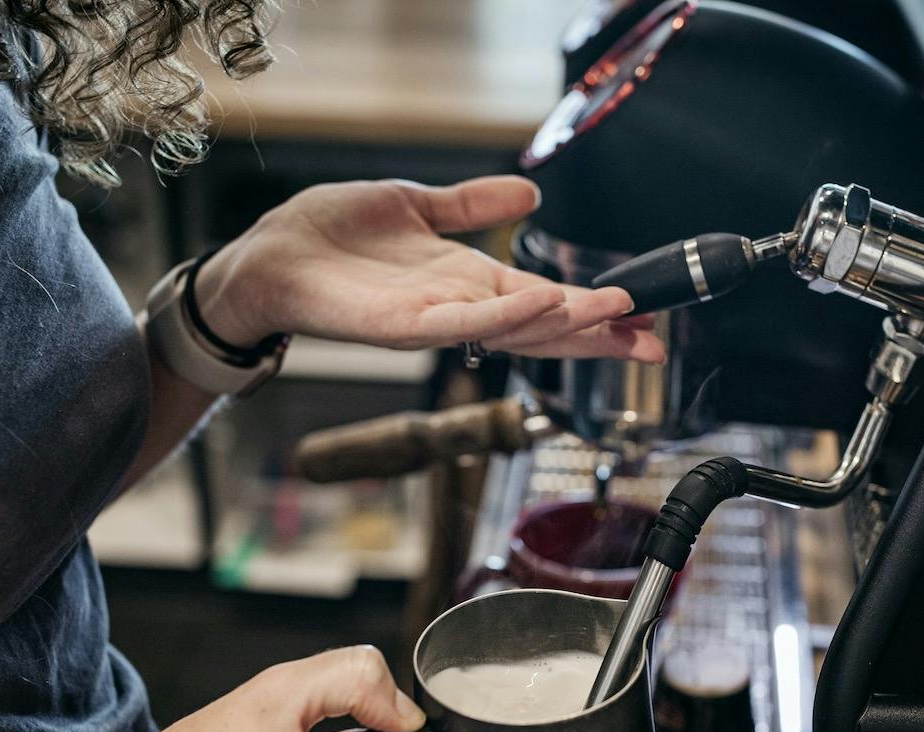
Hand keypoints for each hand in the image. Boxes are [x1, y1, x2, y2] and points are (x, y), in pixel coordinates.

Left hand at [193, 176, 664, 363]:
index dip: (593, 310)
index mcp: (469, 283)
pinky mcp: (399, 328)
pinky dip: (501, 319)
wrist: (271, 254)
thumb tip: (531, 195)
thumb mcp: (418, 206)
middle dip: (598, 337)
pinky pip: (458, 325)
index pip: (546, 301)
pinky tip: (537, 307)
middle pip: (543, 329)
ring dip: (564, 324)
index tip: (641, 315)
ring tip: (612, 315)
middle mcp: (459, 310)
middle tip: (652, 344)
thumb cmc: (334, 235)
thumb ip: (474, 204)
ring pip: (511, 330)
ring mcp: (432, 323)